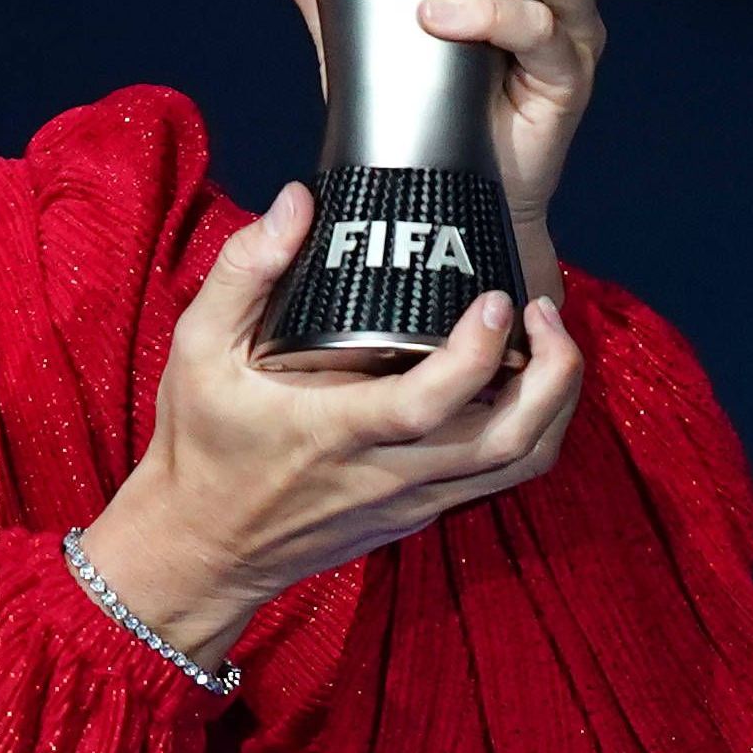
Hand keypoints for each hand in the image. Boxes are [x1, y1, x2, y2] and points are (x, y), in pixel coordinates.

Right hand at [81, 183, 585, 665]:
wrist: (202, 550)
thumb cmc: (200, 447)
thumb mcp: (197, 349)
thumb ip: (244, 271)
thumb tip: (298, 202)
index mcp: (337, 433)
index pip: (432, 401)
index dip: (479, 352)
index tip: (497, 300)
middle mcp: (388, 476)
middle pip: (509, 440)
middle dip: (553, 374)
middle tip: (543, 312)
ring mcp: (411, 502)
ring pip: (520, 465)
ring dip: (554, 404)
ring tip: (547, 344)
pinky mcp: (418, 515)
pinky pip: (498, 479)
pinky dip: (528, 431)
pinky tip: (516, 384)